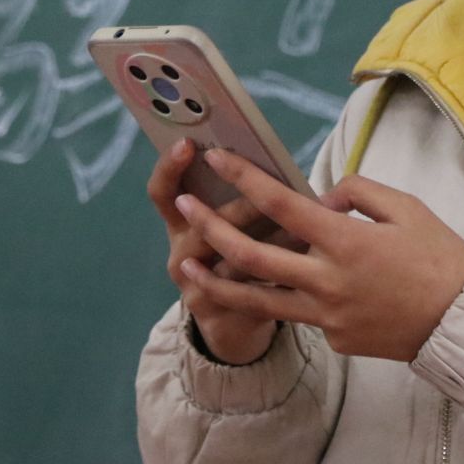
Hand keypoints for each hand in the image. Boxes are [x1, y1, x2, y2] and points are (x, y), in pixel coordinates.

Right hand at [146, 136, 278, 365]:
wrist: (235, 319)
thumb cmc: (244, 250)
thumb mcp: (237, 221)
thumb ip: (247, 194)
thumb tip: (278, 167)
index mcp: (180, 221)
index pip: (163, 190)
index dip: (170, 166)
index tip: (188, 144)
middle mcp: (180, 250)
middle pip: (200, 226)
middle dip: (238, 210)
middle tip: (269, 199)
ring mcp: (191, 283)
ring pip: (228, 257)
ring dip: (266, 240)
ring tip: (301, 228)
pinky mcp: (213, 308)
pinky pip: (243, 288)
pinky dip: (274, 272)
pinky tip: (301, 262)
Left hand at [175, 146, 463, 361]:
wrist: (463, 324)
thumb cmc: (441, 260)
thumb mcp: (407, 210)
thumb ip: (359, 194)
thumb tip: (323, 199)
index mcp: (346, 241)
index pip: (282, 204)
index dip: (246, 178)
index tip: (219, 158)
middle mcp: (328, 281)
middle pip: (253, 255)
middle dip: (212, 228)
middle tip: (186, 206)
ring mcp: (327, 316)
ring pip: (257, 300)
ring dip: (216, 282)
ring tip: (186, 267)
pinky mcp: (333, 339)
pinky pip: (301, 314)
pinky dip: (285, 298)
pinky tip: (280, 288)